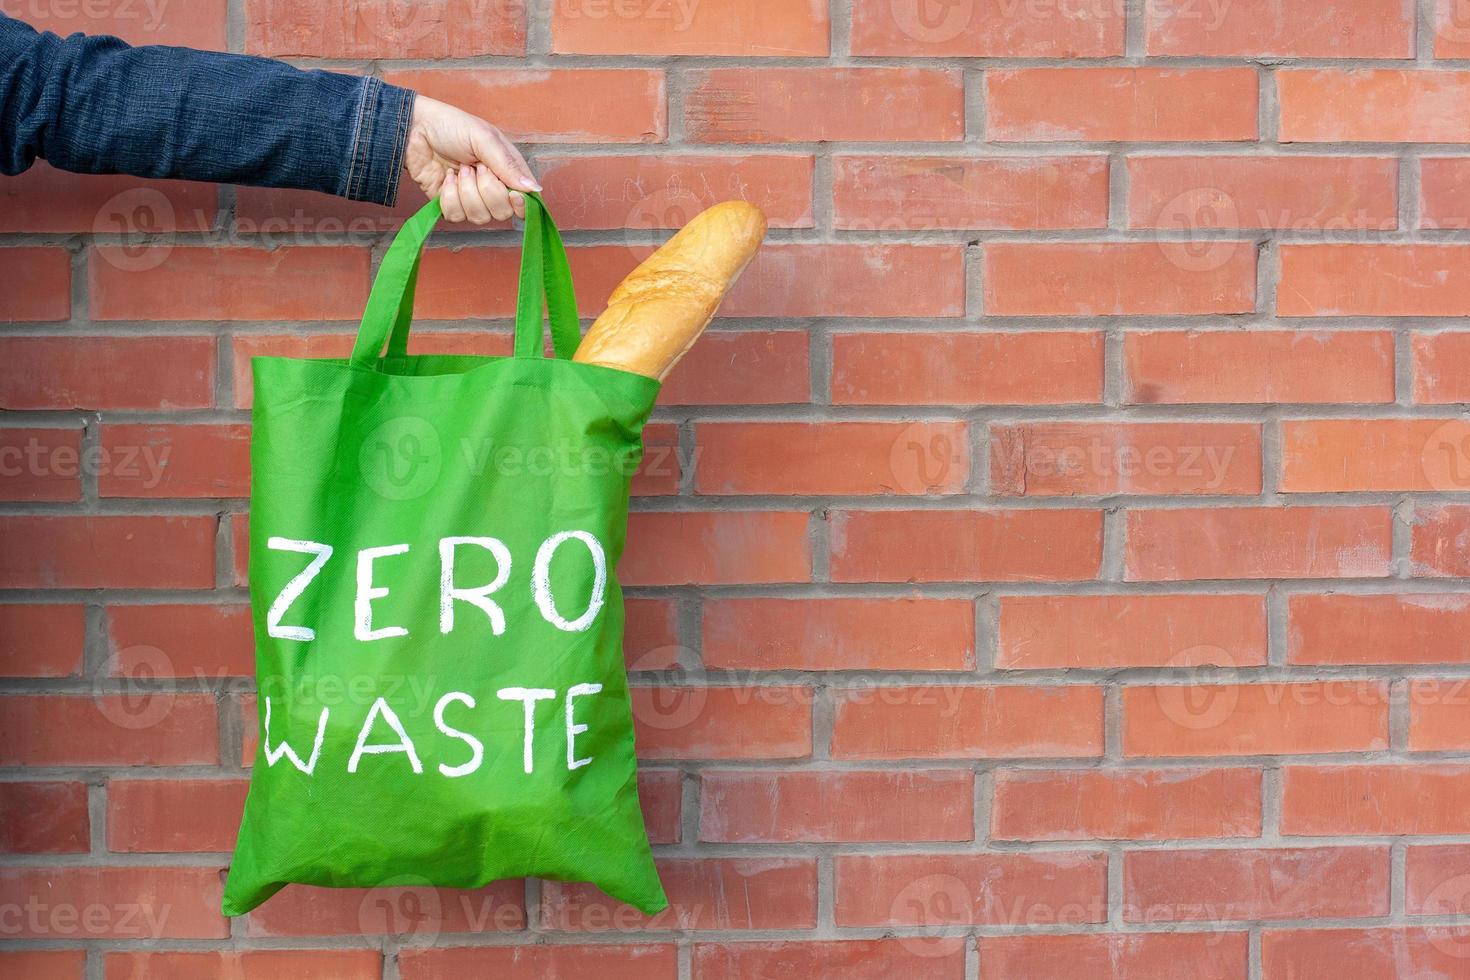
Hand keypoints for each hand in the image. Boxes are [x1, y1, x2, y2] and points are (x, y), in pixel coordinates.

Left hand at [403, 95, 540, 223]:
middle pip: (502, 213)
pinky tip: (446, 178)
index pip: (525, 201)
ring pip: (479, 217)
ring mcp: (471, 198)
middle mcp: (493, 188)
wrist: (414, 129)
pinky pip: (456, 216)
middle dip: (487, 191)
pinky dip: (449, 197)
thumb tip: (533, 190)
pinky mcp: (450, 205)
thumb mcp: (484, 138)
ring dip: (465, 192)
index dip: (522, 205)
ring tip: (458, 169)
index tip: (513, 195)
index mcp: (508, 171)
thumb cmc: (452, 126)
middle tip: (475, 167)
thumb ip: (508, 166)